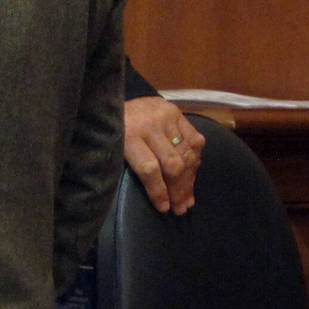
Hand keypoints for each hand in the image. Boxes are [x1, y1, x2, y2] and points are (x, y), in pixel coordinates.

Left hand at [123, 96, 204, 214]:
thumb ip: (133, 169)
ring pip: (186, 154)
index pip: (149, 169)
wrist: (112, 101)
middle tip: (180, 208)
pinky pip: (195, 140)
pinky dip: (195, 160)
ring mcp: (165, 116)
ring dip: (189, 180)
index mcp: (127, 135)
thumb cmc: (112, 132)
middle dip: (178, 190)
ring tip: (188, 198)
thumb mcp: (114, 149)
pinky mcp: (176, 111)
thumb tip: (158, 199)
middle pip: (172, 163)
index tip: (164, 207)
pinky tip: (192, 174)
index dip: (159, 191)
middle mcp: (148, 124)